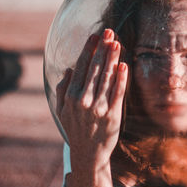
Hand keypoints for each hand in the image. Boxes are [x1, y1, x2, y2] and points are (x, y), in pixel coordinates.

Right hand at [56, 29, 127, 170]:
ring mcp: (100, 107)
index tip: (95, 37)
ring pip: (107, 77)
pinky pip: (118, 92)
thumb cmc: (75, 128)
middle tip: (110, 33)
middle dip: (103, 49)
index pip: (81, 67)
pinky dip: (122, 78)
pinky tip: (124, 65)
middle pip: (95, 68)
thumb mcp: (62, 110)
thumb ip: (63, 89)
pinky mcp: (113, 114)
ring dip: (113, 58)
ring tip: (117, 43)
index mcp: (71, 96)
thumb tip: (69, 69)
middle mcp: (84, 100)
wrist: (88, 154)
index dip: (89, 50)